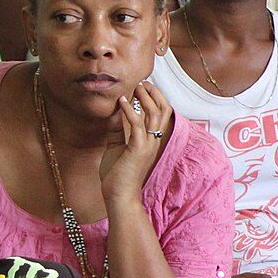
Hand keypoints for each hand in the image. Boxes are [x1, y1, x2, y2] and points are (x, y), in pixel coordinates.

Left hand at [100, 80, 172, 203]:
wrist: (119, 195)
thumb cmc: (118, 174)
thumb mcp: (117, 147)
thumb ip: (118, 131)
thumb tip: (114, 114)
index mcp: (151, 140)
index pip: (161, 114)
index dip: (155, 98)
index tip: (144, 86)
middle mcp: (154, 141)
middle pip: (163, 110)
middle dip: (154, 94)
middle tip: (142, 82)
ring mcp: (148, 145)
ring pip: (154, 115)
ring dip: (144, 98)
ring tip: (135, 87)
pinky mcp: (138, 149)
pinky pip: (137, 125)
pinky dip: (129, 111)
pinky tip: (121, 102)